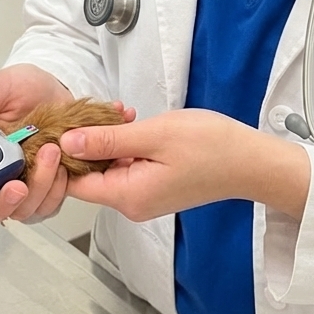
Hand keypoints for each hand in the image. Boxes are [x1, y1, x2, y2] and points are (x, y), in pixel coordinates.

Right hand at [0, 64, 74, 228]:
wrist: (59, 89)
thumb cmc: (24, 89)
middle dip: (5, 204)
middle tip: (18, 185)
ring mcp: (21, 187)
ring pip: (24, 211)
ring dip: (38, 187)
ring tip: (51, 151)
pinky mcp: (47, 190)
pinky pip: (50, 205)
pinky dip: (57, 188)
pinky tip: (63, 164)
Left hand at [60, 109, 310, 222]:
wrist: (251, 161)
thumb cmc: (208, 145)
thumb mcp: (153, 135)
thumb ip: (107, 140)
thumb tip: (66, 142)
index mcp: (127, 196)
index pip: (75, 183)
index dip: (63, 156)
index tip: (62, 124)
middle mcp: (131, 204)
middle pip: (90, 175)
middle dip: (87, 141)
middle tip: (94, 109)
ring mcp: (144, 197)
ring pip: (109, 168)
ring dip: (108, 139)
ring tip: (119, 111)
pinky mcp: (156, 187)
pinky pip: (128, 167)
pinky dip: (125, 145)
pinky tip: (133, 121)